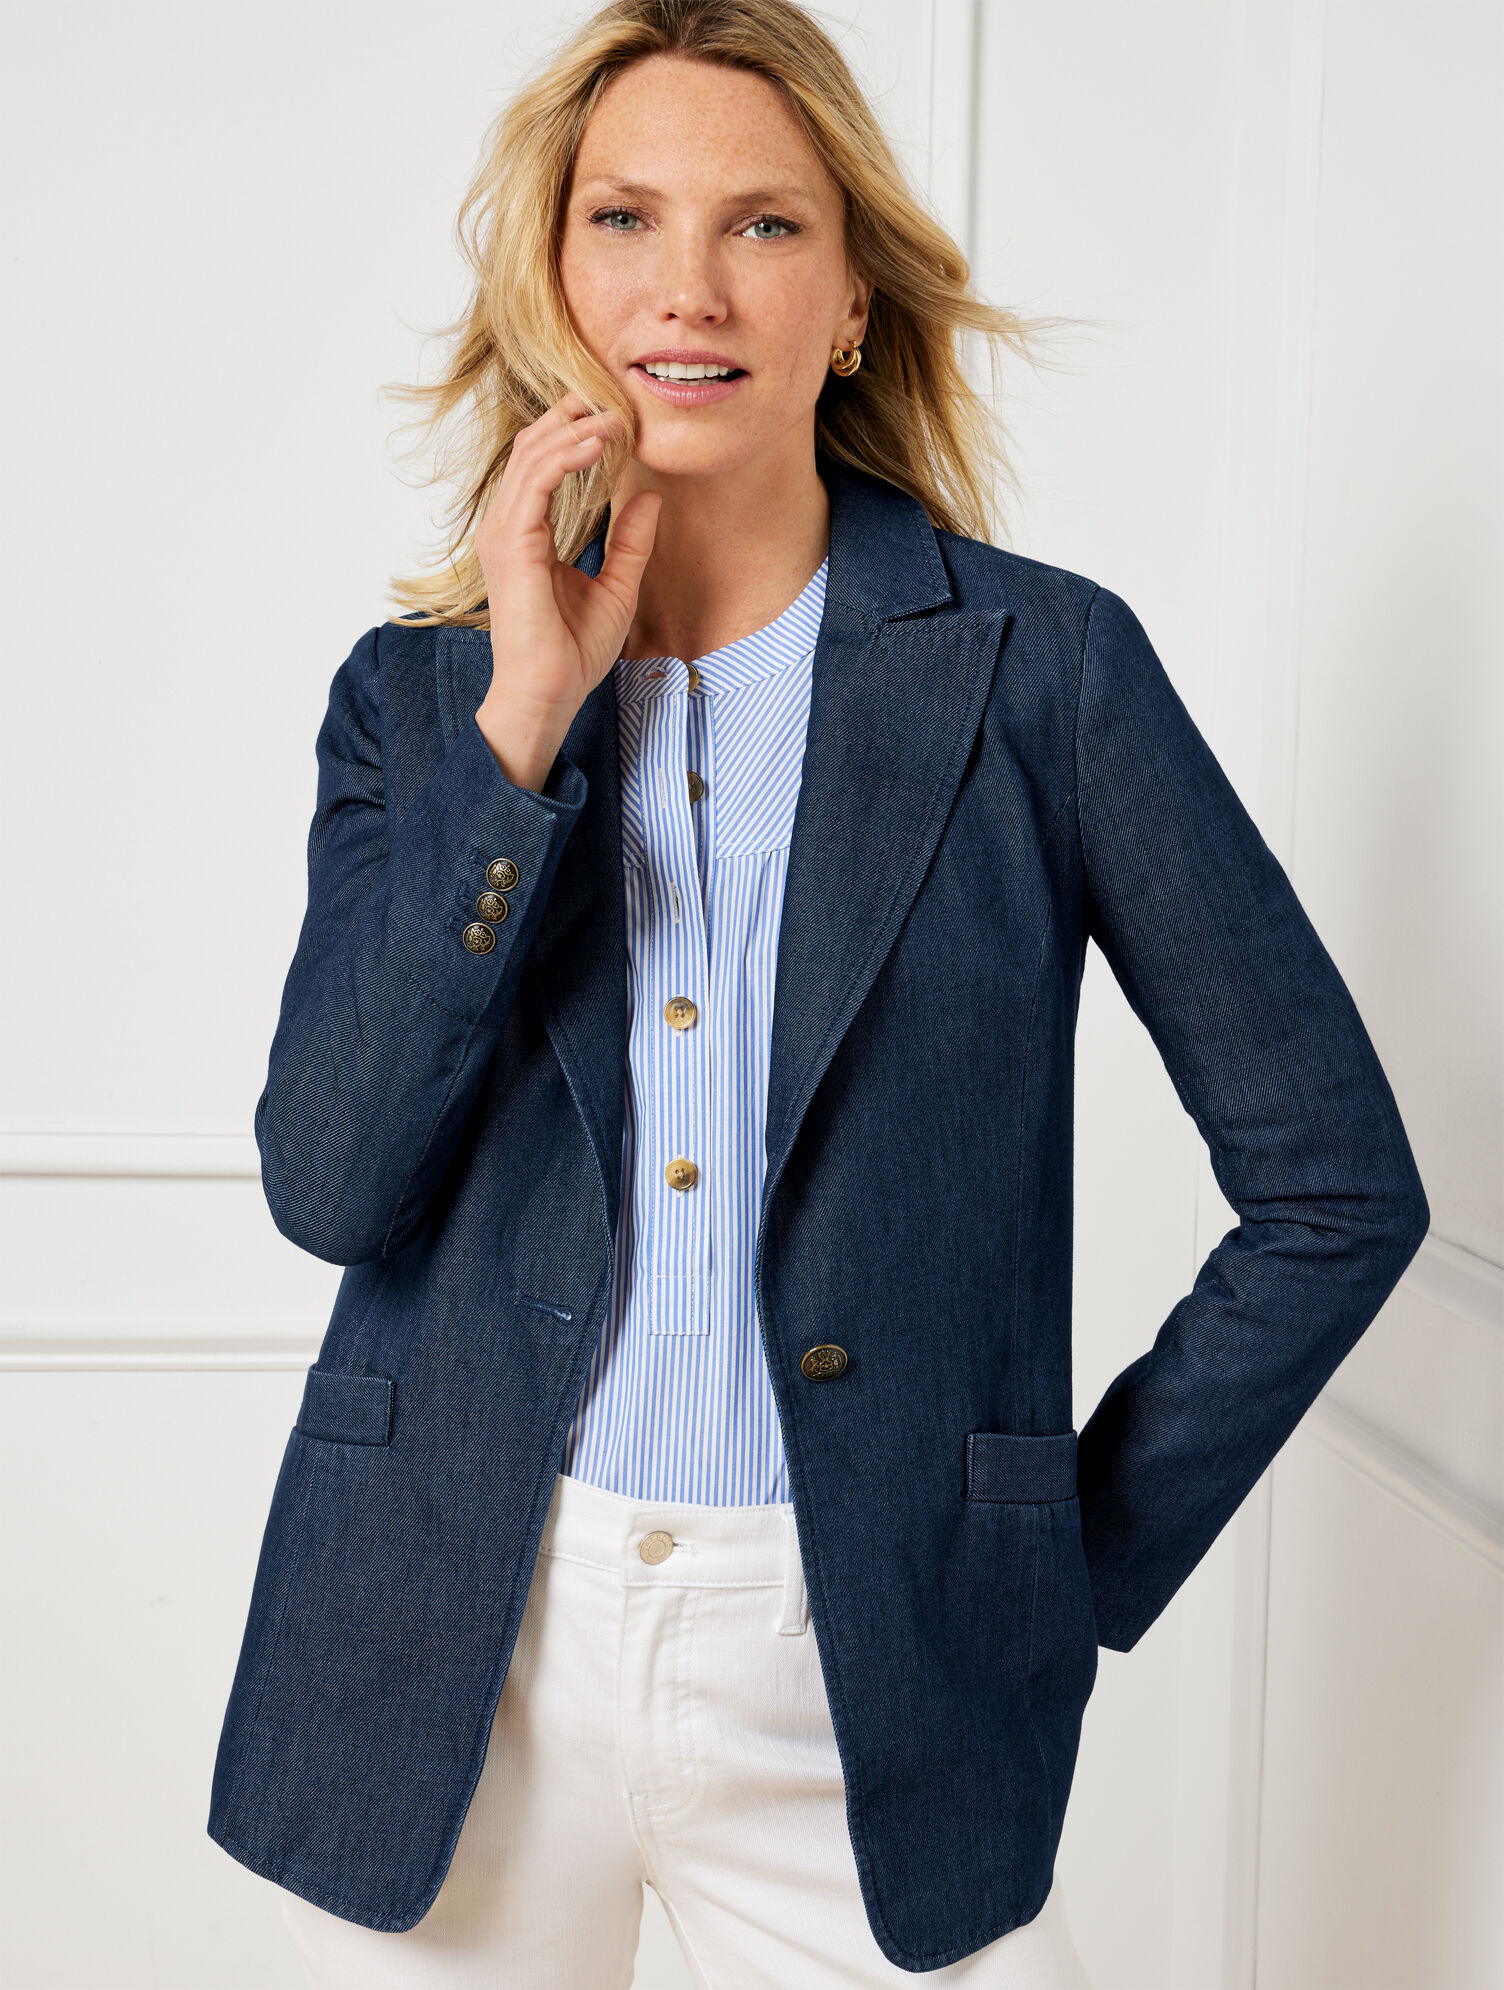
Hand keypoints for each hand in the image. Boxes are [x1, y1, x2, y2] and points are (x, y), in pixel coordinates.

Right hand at [474, 392, 660, 790]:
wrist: (548, 692)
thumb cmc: (572, 652)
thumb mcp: (617, 586)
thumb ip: (630, 542)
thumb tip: (650, 498)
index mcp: (525, 534)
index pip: (542, 466)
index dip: (575, 436)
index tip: (615, 420)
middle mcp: (506, 527)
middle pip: (533, 449)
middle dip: (572, 420)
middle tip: (614, 403)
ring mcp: (503, 533)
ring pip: (533, 456)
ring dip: (575, 432)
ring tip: (613, 419)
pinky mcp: (511, 543)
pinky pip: (536, 480)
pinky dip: (567, 457)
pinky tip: (598, 445)